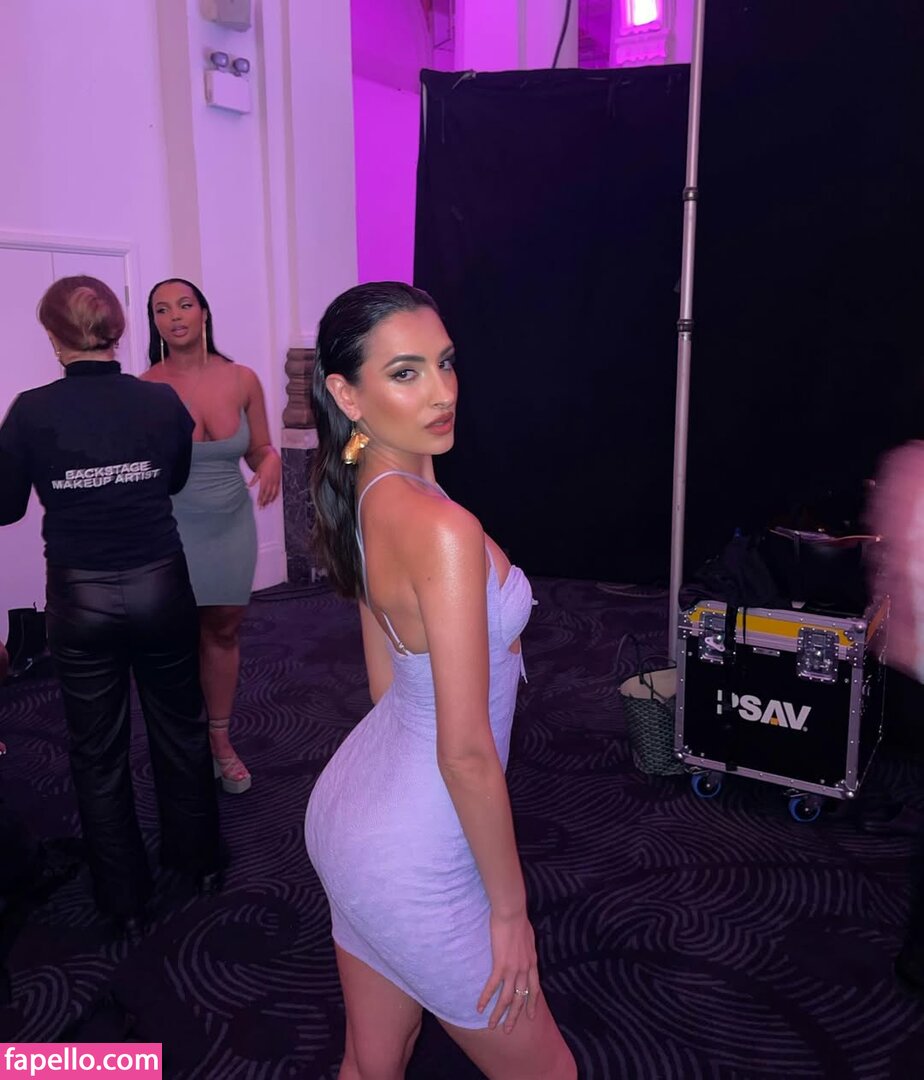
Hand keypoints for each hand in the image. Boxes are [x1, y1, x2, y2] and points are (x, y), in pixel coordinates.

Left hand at [248, 449, 280, 507]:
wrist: (273, 459)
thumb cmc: (264, 465)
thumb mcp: (258, 472)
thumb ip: (253, 480)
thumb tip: (247, 487)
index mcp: (264, 479)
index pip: (262, 491)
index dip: (260, 498)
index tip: (258, 504)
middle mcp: (270, 481)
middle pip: (267, 494)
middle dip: (264, 501)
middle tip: (261, 507)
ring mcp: (275, 481)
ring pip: (273, 493)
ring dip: (269, 500)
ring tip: (266, 505)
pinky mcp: (278, 481)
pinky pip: (277, 490)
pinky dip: (275, 496)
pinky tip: (272, 499)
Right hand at [477, 909, 540, 1032]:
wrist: (512, 912)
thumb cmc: (518, 918)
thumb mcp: (528, 936)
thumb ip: (526, 947)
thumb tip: (524, 948)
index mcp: (532, 962)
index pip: (534, 988)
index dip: (532, 1004)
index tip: (531, 1016)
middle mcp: (525, 969)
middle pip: (521, 999)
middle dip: (514, 1016)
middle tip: (509, 1030)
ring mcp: (513, 969)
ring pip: (507, 998)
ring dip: (499, 1013)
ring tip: (492, 1025)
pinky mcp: (501, 965)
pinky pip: (492, 987)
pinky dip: (485, 998)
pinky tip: (479, 1007)